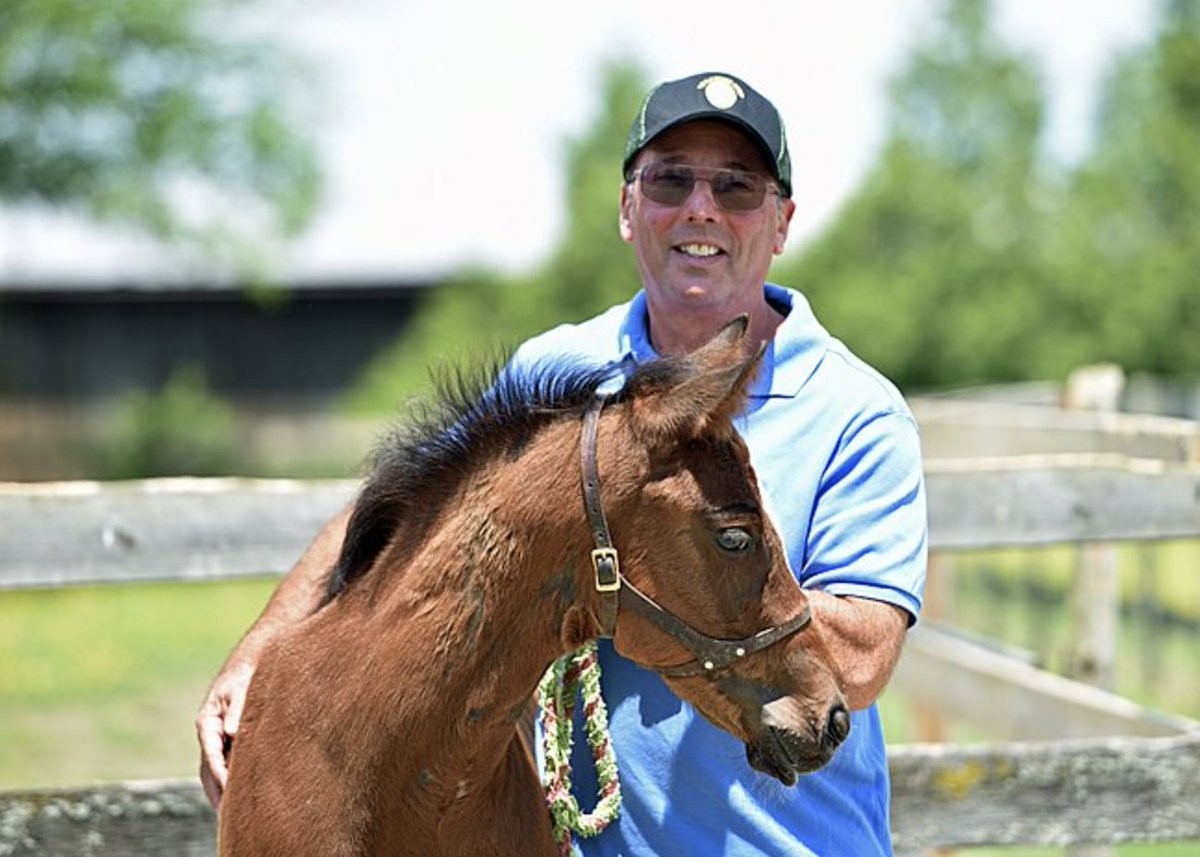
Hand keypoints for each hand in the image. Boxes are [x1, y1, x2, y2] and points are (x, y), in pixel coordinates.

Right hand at [195, 660, 254, 807]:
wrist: (248, 661)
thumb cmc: (245, 673)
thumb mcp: (241, 687)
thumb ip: (236, 709)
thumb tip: (232, 732)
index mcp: (208, 719)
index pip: (211, 751)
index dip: (219, 771)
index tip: (229, 788)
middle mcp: (208, 730)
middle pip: (207, 765)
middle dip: (215, 788)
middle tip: (225, 812)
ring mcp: (214, 734)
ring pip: (212, 766)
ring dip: (218, 787)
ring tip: (227, 811)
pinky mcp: (224, 736)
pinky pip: (222, 760)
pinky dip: (225, 776)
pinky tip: (235, 791)